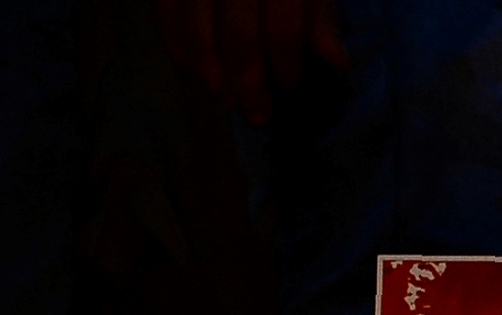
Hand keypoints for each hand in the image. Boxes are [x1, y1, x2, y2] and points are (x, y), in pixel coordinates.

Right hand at [152, 0, 344, 123]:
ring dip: (211, 75)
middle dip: (248, 83)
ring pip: (196, 33)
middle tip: (259, 114)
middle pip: (237, 36)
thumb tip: (337, 62)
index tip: (291, 85)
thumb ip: (321, 14)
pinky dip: (179, 50)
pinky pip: (164, 17)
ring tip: (228, 97)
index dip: (287, 60)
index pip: (283, 24)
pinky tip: (198, 72)